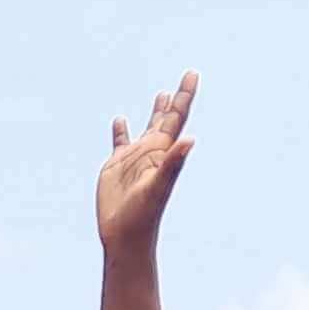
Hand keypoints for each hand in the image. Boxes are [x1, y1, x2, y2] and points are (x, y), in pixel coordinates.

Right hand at [97, 74, 198, 253]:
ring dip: (155, 112)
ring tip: (162, 95)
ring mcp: (134, 158)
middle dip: (176, 99)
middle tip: (187, 77)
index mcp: (163, 150)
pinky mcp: (116, 166)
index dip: (184, 95)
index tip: (192, 74)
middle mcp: (151, 151)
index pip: (177, 117)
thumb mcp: (158, 187)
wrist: (125, 235)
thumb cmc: (143, 215)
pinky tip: (120, 121)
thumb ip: (174, 163)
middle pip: (166, 118)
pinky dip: (120, 131)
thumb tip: (190, 140)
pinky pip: (119, 142)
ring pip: (146, 128)